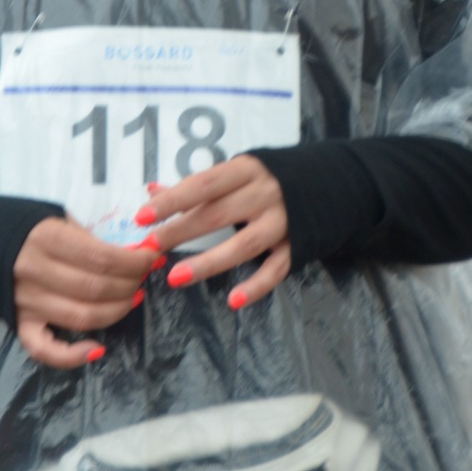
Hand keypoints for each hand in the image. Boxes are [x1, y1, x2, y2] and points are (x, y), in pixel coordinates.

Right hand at [13, 217, 155, 369]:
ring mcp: (27, 301)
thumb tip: (134, 253)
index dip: (135, 261)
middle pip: (97, 288)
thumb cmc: (25, 225)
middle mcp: (36, 271)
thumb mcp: (58, 217)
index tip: (153, 258)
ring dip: (117, 311)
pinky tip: (97, 349)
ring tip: (133, 299)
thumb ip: (91, 239)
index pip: (103, 258)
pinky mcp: (19, 323)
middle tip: (145, 278)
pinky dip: (72, 356)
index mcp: (48, 238)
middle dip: (131, 284)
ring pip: (82, 317)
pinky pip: (45, 349)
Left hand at [138, 155, 290, 309]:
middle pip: (218, 214)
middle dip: (181, 231)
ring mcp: (283, 221)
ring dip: (208, 262)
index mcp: (245, 170)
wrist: (329, 184)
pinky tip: (234, 300)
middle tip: (151, 246)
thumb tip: (152, 190)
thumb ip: (195, 186)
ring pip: (243, 245)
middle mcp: (264, 193)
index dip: (172, 200)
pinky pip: (276, 270)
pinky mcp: (297, 246)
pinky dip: (256, 286)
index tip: (142, 216)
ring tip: (176, 277)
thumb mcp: (236, 173)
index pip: (203, 184)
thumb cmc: (268, 179)